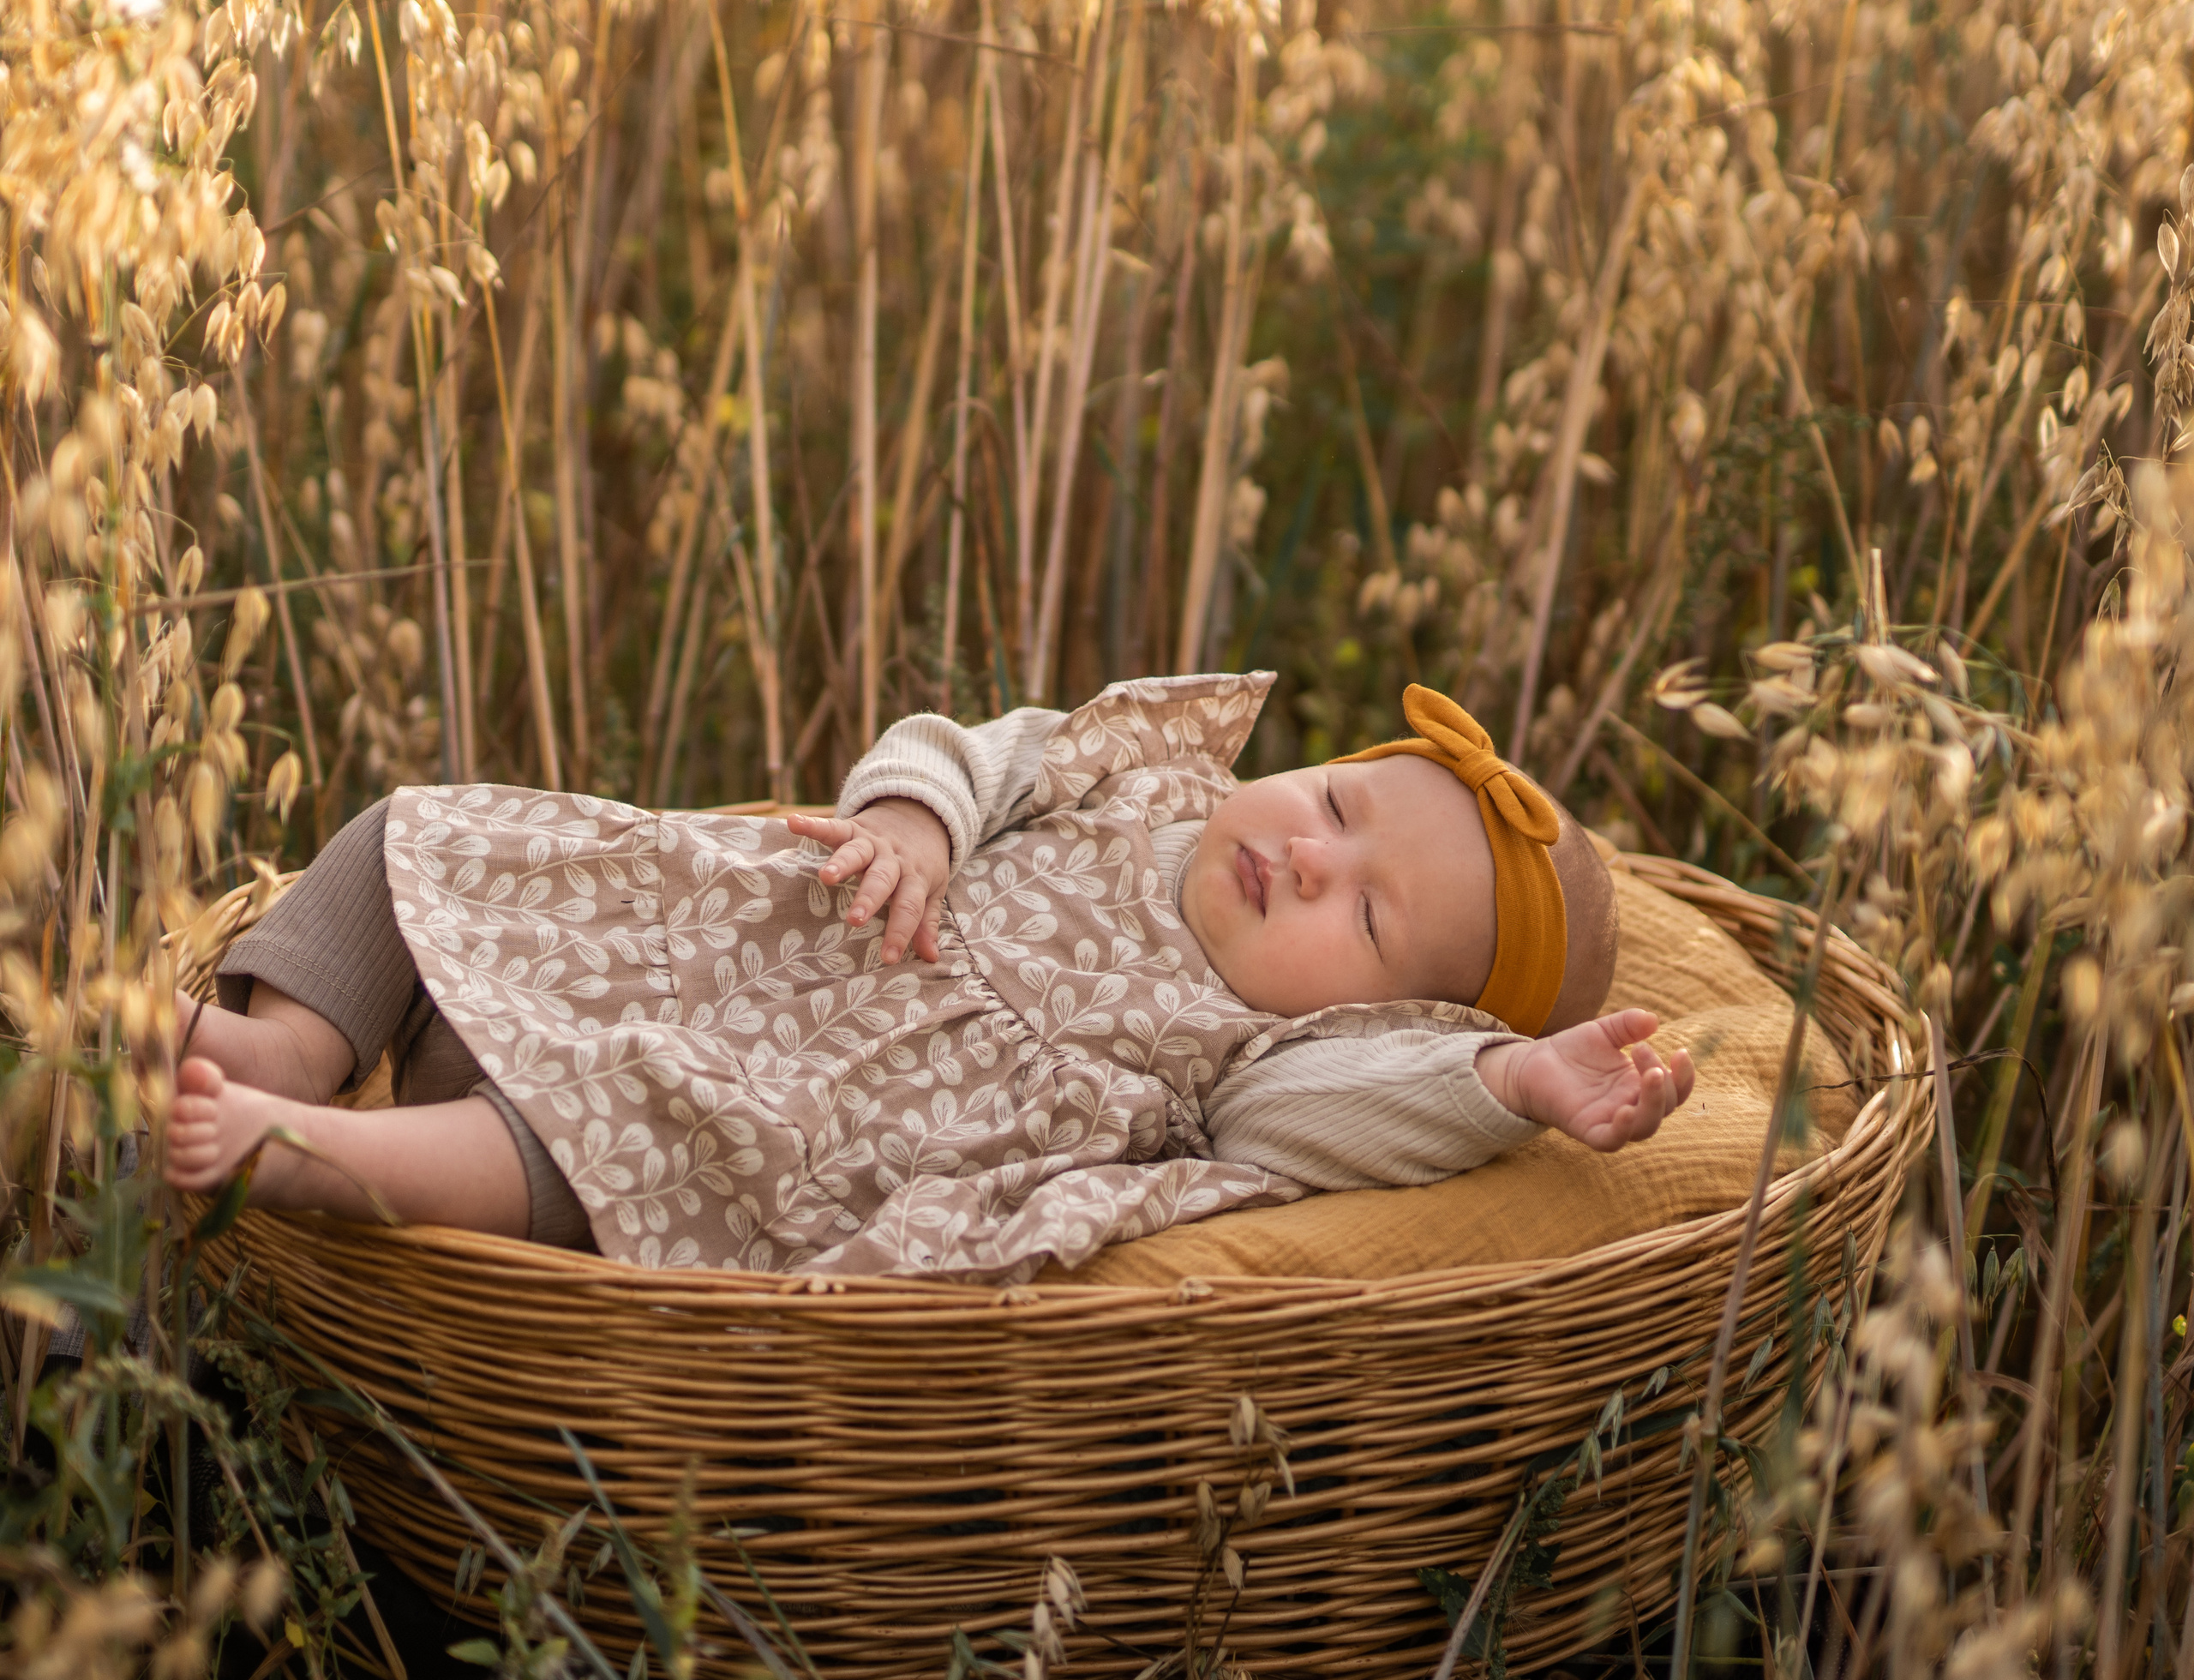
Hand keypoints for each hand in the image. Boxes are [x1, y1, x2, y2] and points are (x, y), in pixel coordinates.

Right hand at [785, 799, 951, 963]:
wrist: (920, 815)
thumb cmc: (922, 862)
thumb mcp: (932, 889)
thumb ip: (926, 922)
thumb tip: (930, 958)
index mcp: (914, 878)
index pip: (909, 907)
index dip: (900, 932)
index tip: (889, 958)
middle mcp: (892, 860)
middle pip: (882, 880)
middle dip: (868, 899)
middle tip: (855, 919)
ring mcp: (872, 842)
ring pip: (856, 853)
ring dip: (842, 863)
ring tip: (826, 877)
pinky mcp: (853, 827)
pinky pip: (832, 826)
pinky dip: (813, 825)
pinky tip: (793, 823)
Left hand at [1475, 1008, 1693, 1152]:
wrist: (1532, 1063)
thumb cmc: (1573, 1051)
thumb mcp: (1603, 1031)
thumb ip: (1627, 1025)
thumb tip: (1653, 1020)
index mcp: (1640, 1085)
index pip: (1676, 1089)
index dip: (1684, 1075)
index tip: (1679, 1051)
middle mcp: (1631, 1105)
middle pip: (1665, 1107)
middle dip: (1664, 1080)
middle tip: (1641, 1050)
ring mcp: (1611, 1120)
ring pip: (1646, 1128)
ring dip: (1654, 1103)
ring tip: (1651, 1075)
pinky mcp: (1588, 1130)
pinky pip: (1611, 1140)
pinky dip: (1622, 1130)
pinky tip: (1625, 1110)